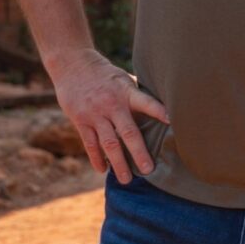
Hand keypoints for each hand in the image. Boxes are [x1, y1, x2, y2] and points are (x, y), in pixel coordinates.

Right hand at [45, 48, 169, 183]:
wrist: (72, 64)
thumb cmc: (104, 73)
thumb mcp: (123, 78)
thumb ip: (137, 95)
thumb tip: (161, 109)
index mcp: (126, 92)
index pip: (145, 102)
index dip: (159, 111)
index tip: (172, 121)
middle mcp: (112, 104)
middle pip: (127, 132)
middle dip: (138, 153)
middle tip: (148, 170)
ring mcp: (95, 114)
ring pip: (109, 143)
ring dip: (118, 163)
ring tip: (126, 179)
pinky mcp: (80, 120)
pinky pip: (90, 144)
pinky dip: (97, 158)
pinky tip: (103, 170)